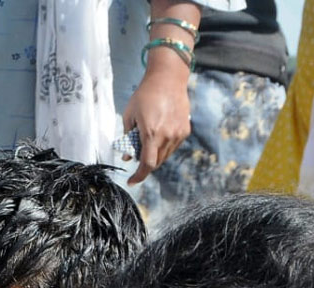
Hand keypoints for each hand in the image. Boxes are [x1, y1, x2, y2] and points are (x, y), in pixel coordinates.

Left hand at [121, 62, 190, 184]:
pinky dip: (163, 147)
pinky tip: (158, 134)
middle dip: (144, 164)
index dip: (139, 176)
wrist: (168, 79)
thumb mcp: (129, 116)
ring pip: (165, 156)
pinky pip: (172, 147)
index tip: (131, 182)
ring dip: (154, 156)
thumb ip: (128, 139)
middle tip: (135, 154)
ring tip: (146, 140)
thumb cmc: (144, 96)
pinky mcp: (185, 130)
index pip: (147, 164)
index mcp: (151, 133)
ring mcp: (179, 133)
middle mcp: (168, 135)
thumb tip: (128, 157)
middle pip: (156, 162)